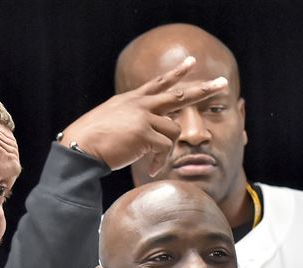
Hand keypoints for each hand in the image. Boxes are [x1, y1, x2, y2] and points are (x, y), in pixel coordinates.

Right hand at [59, 56, 227, 176]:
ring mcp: (143, 117)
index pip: (159, 82)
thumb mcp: (113, 121)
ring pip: (174, 129)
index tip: (191, 62)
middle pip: (179, 95)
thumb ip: (132, 119)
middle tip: (222, 84)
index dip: (176, 73)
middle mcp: (141, 104)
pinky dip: (161, 162)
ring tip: (155, 162)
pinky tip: (152, 170)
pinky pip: (165, 148)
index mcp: (133, 100)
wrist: (80, 148)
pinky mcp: (144, 133)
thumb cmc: (93, 140)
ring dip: (168, 150)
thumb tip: (149, 130)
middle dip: (203, 90)